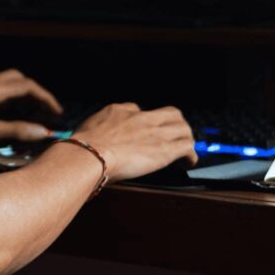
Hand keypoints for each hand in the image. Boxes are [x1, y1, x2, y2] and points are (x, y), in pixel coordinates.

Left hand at [0, 69, 62, 142]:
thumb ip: (15, 131)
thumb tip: (41, 132)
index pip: (28, 86)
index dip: (46, 98)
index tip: (56, 113)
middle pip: (19, 81)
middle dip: (35, 95)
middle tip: (44, 114)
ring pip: (6, 86)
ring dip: (21, 100)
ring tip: (28, 119)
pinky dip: (7, 104)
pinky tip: (6, 120)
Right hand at [74, 103, 197, 181]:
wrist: (89, 154)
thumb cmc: (84, 146)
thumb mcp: (90, 126)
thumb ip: (103, 124)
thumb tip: (106, 128)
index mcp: (122, 111)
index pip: (142, 111)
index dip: (148, 122)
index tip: (147, 133)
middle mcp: (142, 118)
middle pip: (172, 114)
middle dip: (176, 126)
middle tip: (175, 139)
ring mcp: (155, 133)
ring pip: (184, 128)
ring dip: (186, 140)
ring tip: (184, 152)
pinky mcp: (164, 150)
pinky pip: (188, 147)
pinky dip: (190, 155)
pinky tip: (187, 162)